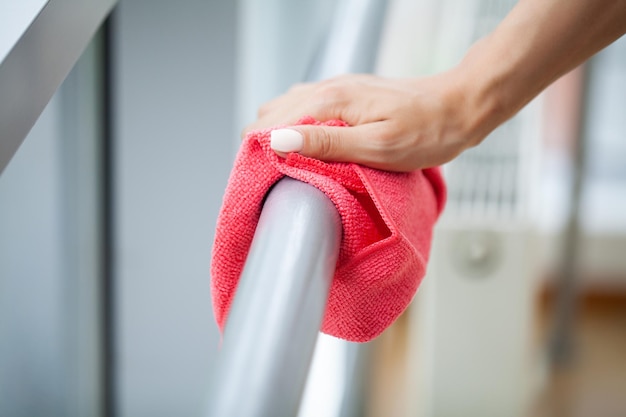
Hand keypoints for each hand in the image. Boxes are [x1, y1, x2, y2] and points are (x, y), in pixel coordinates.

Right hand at [243, 71, 496, 171]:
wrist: (458, 108)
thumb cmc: (425, 133)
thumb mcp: (376, 148)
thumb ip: (326, 144)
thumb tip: (278, 141)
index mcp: (330, 101)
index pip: (269, 123)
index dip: (258, 152)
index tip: (261, 180)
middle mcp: (327, 88)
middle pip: (270, 113)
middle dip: (263, 144)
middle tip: (272, 178)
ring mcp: (337, 89)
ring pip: (285, 109)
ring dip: (279, 135)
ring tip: (287, 166)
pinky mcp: (347, 95)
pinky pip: (306, 108)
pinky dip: (296, 127)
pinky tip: (309, 147)